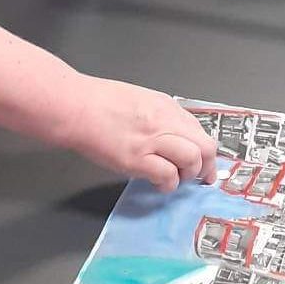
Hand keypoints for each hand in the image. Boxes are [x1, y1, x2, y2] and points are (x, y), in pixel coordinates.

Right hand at [61, 75, 217, 192]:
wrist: (77, 107)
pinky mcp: (137, 159)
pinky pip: (167, 176)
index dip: (205, 150)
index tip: (205, 162)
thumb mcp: (140, 99)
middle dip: (207, 166)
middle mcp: (164, 121)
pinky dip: (168, 184)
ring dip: (188, 175)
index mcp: (165, 106)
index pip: (199, 129)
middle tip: (201, 178)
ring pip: (192, 159)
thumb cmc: (101, 101)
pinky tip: (158, 184)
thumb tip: (174, 135)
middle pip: (205, 146)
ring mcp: (151, 140)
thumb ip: (160, 116)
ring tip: (176, 179)